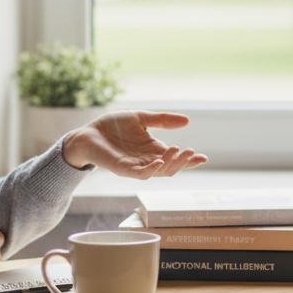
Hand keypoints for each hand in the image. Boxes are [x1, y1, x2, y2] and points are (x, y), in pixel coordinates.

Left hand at [62, 111, 208, 178]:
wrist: (89, 131)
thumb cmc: (113, 127)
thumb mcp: (141, 118)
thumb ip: (162, 120)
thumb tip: (187, 120)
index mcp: (153, 151)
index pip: (175, 158)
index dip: (189, 160)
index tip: (203, 157)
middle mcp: (146, 161)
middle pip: (170, 168)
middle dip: (182, 162)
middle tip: (191, 152)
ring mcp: (135, 167)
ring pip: (157, 172)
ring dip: (170, 164)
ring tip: (178, 150)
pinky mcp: (122, 168)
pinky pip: (139, 173)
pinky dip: (150, 169)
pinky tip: (158, 162)